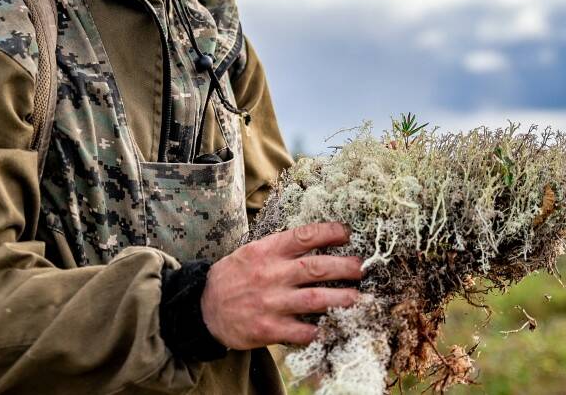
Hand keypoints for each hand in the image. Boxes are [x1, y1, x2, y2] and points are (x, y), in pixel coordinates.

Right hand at [200, 222, 362, 349]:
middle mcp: (270, 275)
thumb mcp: (253, 252)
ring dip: (341, 299)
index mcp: (267, 251)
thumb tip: (318, 240)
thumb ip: (281, 248)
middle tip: (362, 268)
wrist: (203, 308)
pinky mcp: (267, 329)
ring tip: (357, 298)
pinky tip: (331, 326)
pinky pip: (301, 331)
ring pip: (315, 300)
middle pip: (316, 268)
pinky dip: (318, 329)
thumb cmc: (234, 276)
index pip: (304, 236)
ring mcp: (270, 303)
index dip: (330, 233)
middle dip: (344, 267)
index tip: (347, 234)